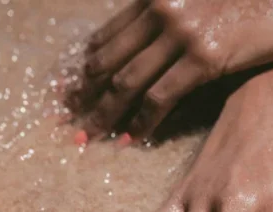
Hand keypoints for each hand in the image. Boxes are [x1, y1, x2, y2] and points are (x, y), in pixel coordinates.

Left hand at [68, 0, 272, 141]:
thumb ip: (174, 13)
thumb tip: (152, 40)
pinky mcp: (204, 57)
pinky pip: (160, 96)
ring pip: (126, 81)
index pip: (108, 34)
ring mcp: (181, 33)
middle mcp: (161, 9)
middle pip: (108, 58)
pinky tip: (130, 137)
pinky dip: (141, 120)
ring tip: (88, 136)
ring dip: (104, 112)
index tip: (72, 88)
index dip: (86, 65)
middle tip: (68, 117)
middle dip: (84, 92)